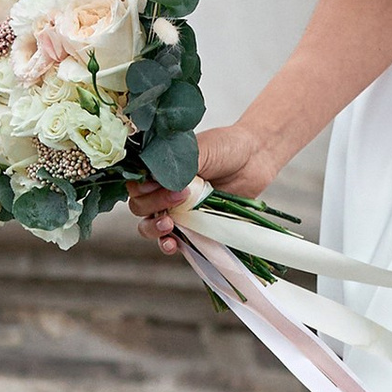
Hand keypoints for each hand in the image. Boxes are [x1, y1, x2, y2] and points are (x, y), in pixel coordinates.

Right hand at [128, 122, 268, 247]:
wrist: (255, 158)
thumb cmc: (226, 148)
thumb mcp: (199, 151)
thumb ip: (177, 168)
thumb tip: (157, 182)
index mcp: (158, 170)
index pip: (135, 183)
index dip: (140, 188)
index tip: (154, 185)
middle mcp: (163, 190)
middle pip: (140, 206)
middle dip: (153, 205)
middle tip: (178, 197)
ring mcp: (178, 210)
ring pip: (151, 226)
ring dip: (154, 229)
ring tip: (168, 226)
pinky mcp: (194, 226)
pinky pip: (175, 240)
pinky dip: (169, 244)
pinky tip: (172, 243)